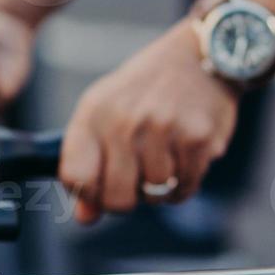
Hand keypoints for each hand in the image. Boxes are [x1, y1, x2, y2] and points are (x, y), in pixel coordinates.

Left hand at [59, 24, 238, 224]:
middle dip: (127, 200)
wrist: (199, 56)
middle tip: (136, 181)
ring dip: (160, 189)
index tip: (100, 187)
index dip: (88, 194)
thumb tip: (85, 218)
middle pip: (116, 199)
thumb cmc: (146, 91)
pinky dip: (184, 183)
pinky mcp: (197, 138)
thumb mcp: (107, 113)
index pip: (76, 178)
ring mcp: (162, 129)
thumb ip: (89, 164)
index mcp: (94, 113)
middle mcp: (125, 121)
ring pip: (154, 196)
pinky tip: (184, 158)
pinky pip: (184, 188)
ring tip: (164, 159)